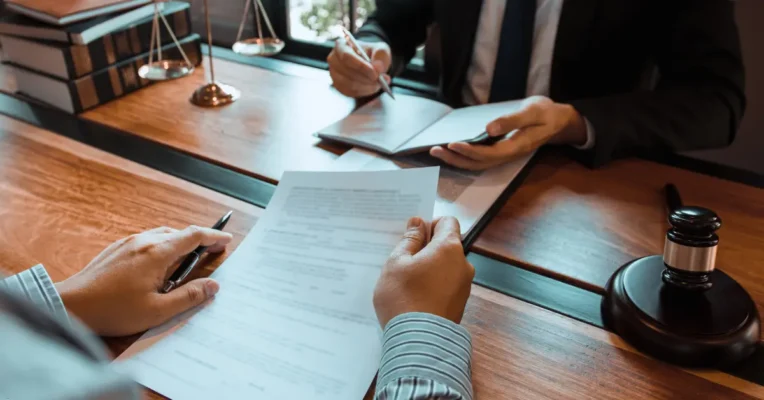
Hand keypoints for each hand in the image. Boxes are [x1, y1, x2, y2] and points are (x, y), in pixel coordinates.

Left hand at [55, 226, 232, 336]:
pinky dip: (162, 246)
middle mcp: (144, 241)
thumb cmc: (114, 310)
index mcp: (158, 252)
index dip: (214, 236)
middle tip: (211, 251)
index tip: (227, 239)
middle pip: (179, 233)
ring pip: (162, 235)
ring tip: (187, 260)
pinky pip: (147, 240)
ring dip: (179, 243)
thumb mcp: (158, 310)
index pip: (194, 236)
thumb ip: (189, 296)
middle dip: (199, 240)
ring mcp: (128, 242)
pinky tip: (159, 265)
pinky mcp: (116, 248)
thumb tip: (213, 286)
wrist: (71, 305)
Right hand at [327, 38, 391, 97]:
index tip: (375, 73)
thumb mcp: (380, 50)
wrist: (368, 63)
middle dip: (366, 78)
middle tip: (381, 80)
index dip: (361, 66)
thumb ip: (381, 56)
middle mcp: (334, 59)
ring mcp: (334, 74)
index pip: (347, 57)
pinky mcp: (338, 86)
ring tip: (379, 83)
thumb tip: (378, 68)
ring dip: (367, 86)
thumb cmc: (372, 54)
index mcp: (341, 45)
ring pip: (350, 84)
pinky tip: (372, 87)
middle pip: (347, 72)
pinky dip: (364, 91)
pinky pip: (351, 92)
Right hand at [373, 216, 474, 327]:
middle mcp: (463, 265)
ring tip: (407, 282)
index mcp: (449, 248)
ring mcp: (464, 286)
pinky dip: (434, 285)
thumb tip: (418, 223)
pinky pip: (447, 285)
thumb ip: (409, 240)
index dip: (430, 224)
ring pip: (446, 267)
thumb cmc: (403, 298)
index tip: (413, 236)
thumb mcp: (397, 263)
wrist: (418, 341)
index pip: (448, 222)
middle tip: (404, 261)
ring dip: (430, 268)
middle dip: (427, 248)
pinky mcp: (459, 304)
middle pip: (447, 245)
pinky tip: (415, 297)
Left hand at [430, 96, 588, 169]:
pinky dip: (463, 157)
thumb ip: (512, 120)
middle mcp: (508, 154)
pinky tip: (451, 150)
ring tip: (437, 151)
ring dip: (456, 159)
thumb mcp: (533, 111)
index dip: (469, 151)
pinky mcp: (501, 151)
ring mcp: (504, 155)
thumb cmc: (547, 113)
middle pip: (478, 163)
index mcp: (516, 146)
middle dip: (455, 158)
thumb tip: (490, 128)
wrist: (559, 120)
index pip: (489, 154)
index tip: (452, 143)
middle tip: (434, 150)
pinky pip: (479, 159)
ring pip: (477, 163)